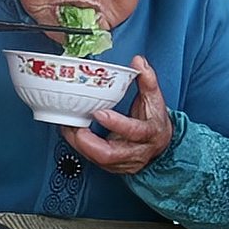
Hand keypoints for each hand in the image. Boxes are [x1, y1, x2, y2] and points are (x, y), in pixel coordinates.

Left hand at [62, 55, 173, 173]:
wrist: (160, 144)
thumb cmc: (154, 121)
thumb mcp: (155, 99)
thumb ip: (147, 80)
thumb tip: (138, 62)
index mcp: (149, 133)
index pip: (134, 131)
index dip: (116, 123)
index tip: (99, 112)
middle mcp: (136, 151)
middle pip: (110, 154)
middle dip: (87, 142)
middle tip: (74, 125)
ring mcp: (124, 162)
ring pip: (98, 159)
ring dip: (79, 144)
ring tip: (68, 126)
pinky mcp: (113, 166)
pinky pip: (93, 160)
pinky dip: (80, 147)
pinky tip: (72, 134)